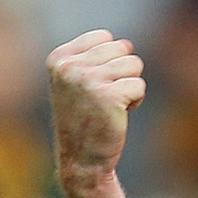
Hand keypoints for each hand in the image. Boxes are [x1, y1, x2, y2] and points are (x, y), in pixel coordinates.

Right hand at [47, 29, 145, 195]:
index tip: (93, 85)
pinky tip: (117, 115)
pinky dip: (135, 101)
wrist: (82, 160)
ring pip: (134, 64)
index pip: (104, 37)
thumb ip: (94, 56)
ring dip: (129, 86)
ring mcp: (88, 80)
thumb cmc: (84, 117)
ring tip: (109, 106)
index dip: (109, 60)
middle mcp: (69, 67)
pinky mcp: (109, 96)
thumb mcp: (76, 81)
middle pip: (122, 48)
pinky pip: (139, 85)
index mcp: (58, 58)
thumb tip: (126, 43)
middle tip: (103, 98)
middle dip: (122, 72)